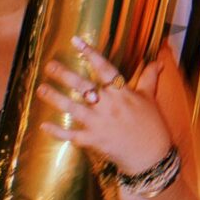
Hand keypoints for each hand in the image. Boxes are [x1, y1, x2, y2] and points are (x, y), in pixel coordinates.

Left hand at [37, 36, 172, 174]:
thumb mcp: (150, 98)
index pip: (104, 68)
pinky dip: (57, 131)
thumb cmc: (152, 126)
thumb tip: (158, 61)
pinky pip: (72, 135)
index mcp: (122, 93)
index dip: (90, 54)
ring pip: (73, 108)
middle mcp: (109, 106)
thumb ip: (149, 78)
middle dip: (64, 75)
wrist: (152, 158)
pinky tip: (43, 125)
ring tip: (41, 88)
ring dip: (55, 98)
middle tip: (49, 65)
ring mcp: (100, 124)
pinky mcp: (94, 141)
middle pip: (83, 87)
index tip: (75, 41)